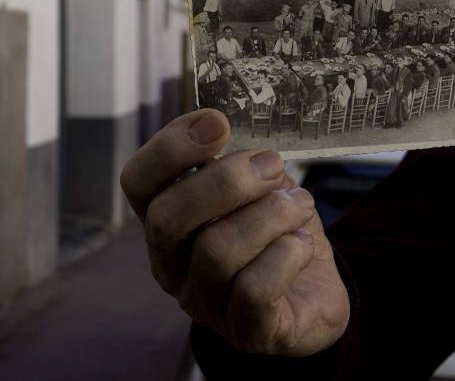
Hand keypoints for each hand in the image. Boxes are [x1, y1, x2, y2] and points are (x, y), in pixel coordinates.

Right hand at [120, 110, 349, 355]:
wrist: (316, 292)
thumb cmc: (275, 232)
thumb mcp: (255, 187)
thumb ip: (238, 159)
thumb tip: (231, 126)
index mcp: (165, 218)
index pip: (137, 181)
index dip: (169, 148)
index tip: (216, 122)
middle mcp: (170, 263)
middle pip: (168, 217)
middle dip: (225, 182)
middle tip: (271, 165)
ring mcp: (202, 302)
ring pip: (215, 252)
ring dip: (268, 215)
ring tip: (299, 203)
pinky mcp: (244, 332)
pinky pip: (253, 290)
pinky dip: (286, 255)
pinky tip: (303, 243)